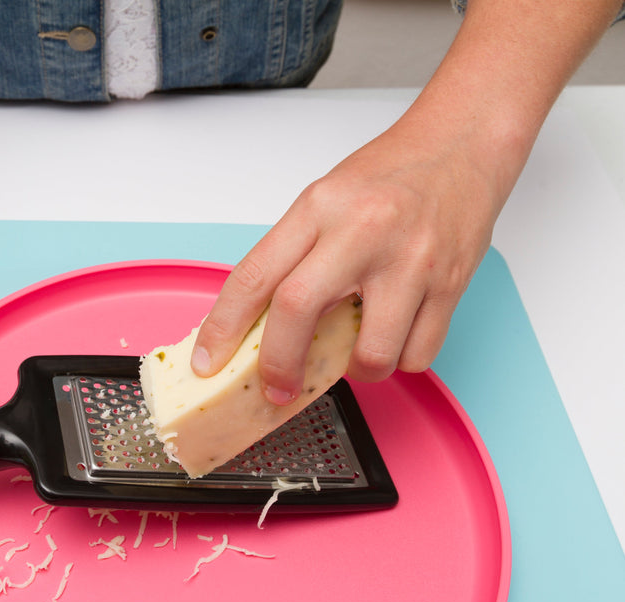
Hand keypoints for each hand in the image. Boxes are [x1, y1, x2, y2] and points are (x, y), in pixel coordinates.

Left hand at [191, 122, 497, 403]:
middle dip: (278, 365)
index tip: (208, 360)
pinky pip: (418, 355)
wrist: (462, 144)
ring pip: (370, 353)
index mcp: (318, 209)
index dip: (223, 327)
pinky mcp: (451, 284)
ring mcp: (410, 261)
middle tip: (275, 388)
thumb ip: (291, 255)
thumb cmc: (390, 174)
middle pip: (297, 313)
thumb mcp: (323, 200)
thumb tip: (255, 322)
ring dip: (354, 372)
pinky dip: (400, 360)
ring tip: (353, 353)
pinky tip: (394, 337)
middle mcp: (361, 233)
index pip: (254, 276)